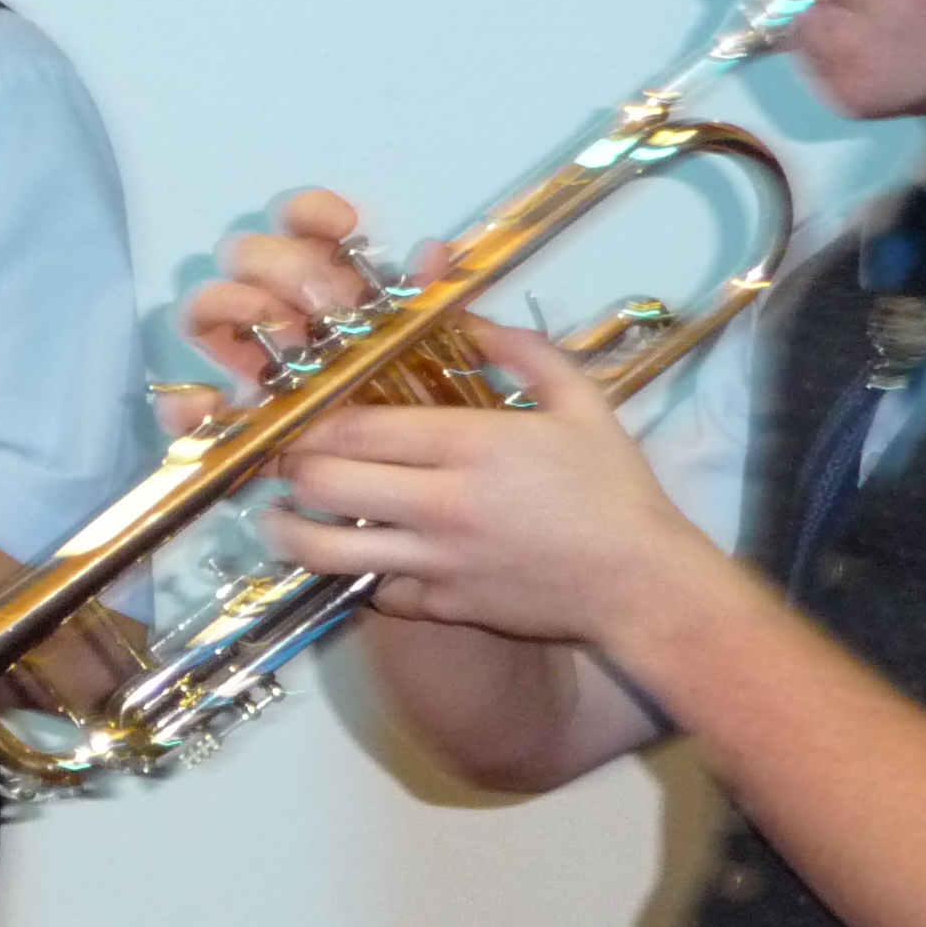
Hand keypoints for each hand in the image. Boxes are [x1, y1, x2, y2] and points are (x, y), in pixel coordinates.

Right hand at [179, 188, 451, 391]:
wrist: (407, 472)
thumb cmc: (416, 399)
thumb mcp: (437, 348)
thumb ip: (432, 301)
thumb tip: (431, 254)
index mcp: (324, 278)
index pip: (298, 221)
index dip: (311, 212)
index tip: (347, 228)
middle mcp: (275, 306)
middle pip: (244, 252)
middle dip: (282, 268)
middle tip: (325, 307)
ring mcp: (245, 358)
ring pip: (204, 304)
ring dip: (236, 309)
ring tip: (286, 347)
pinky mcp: (227, 413)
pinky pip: (179, 404)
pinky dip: (183, 404)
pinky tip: (208, 406)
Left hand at [261, 321, 722, 644]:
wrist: (644, 584)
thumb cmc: (616, 490)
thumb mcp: (581, 404)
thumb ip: (523, 353)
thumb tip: (471, 319)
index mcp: (468, 445)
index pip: (352, 426)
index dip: (307, 420)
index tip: (294, 415)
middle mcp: (441, 503)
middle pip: (323, 482)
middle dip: (290, 469)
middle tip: (283, 461)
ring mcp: (438, 561)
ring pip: (328, 548)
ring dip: (291, 530)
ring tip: (280, 517)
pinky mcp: (445, 607)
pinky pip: (374, 592)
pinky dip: (355, 576)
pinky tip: (350, 559)